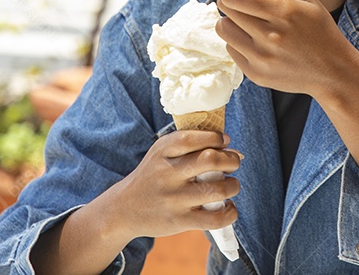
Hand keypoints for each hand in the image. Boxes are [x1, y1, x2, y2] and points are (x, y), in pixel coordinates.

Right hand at [99, 130, 241, 238]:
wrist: (124, 209)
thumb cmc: (153, 176)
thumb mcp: (162, 153)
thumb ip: (191, 146)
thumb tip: (233, 150)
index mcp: (162, 151)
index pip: (194, 138)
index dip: (216, 137)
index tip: (224, 141)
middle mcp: (167, 173)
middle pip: (211, 160)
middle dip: (231, 160)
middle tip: (233, 163)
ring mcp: (173, 199)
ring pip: (217, 189)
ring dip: (233, 185)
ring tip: (231, 185)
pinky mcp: (179, 221)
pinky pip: (214, 219)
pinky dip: (229, 212)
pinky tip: (228, 207)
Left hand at [216, 0, 358, 97]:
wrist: (333, 71)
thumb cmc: (319, 29)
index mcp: (283, 12)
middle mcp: (270, 37)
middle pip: (225, 10)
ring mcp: (261, 59)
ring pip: (223, 29)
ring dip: (232, 20)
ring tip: (251, 20)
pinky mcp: (256, 74)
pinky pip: (231, 49)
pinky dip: (240, 40)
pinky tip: (258, 40)